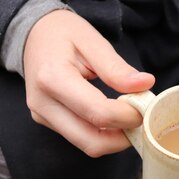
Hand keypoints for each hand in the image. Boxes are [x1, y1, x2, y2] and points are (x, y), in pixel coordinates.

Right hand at [23, 9, 154, 156]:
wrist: (32, 34)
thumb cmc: (63, 33)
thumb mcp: (92, 41)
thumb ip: (117, 68)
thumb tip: (145, 85)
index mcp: (52, 79)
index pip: (98, 113)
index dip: (128, 116)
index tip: (146, 106)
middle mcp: (43, 104)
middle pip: (92, 141)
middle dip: (123, 137)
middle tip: (141, 118)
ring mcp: (43, 116)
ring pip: (88, 145)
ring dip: (114, 138)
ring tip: (129, 116)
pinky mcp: (48, 122)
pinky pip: (81, 138)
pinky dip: (103, 134)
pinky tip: (114, 117)